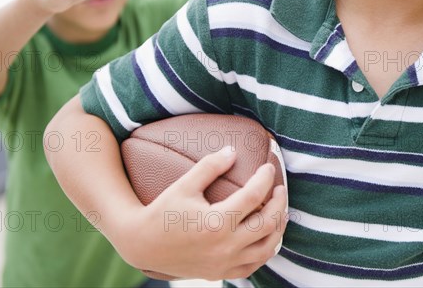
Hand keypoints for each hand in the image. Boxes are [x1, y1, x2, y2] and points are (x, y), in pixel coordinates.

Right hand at [121, 147, 287, 279]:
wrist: (142, 245)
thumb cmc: (162, 211)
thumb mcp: (184, 185)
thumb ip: (210, 167)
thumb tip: (233, 151)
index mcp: (216, 222)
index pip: (253, 197)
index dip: (265, 179)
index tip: (269, 168)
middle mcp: (225, 246)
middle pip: (268, 223)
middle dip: (279, 203)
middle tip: (280, 189)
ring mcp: (224, 263)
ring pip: (267, 248)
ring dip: (278, 228)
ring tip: (280, 211)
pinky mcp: (221, 273)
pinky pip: (254, 265)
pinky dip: (265, 250)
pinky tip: (266, 236)